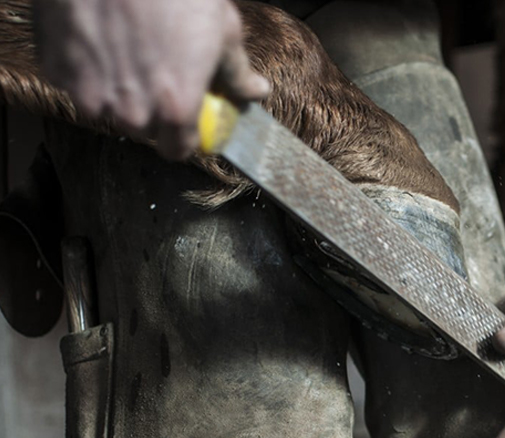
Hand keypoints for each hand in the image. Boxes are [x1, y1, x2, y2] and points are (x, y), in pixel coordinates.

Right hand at [33, 0, 269, 158]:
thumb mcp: (222, 29)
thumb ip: (237, 71)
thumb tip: (256, 91)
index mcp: (176, 109)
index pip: (177, 150)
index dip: (183, 135)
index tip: (185, 119)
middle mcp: (131, 112)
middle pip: (141, 130)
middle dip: (150, 110)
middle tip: (156, 73)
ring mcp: (89, 92)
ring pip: (104, 109)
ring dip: (115, 90)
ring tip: (126, 49)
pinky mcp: (56, 70)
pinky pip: (73, 81)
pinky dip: (84, 66)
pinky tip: (98, 36)